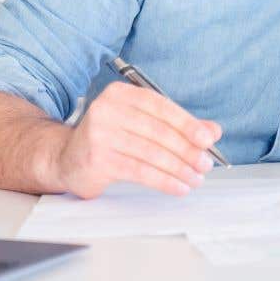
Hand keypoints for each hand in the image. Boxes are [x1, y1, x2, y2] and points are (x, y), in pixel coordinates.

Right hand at [50, 82, 221, 198]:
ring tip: (195, 178)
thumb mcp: (142, 125)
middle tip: (205, 164)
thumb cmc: (110, 139)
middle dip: (187, 150)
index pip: (161, 106)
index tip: (207, 139)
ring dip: (179, 168)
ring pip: (151, 153)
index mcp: (120, 94)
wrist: (67, 158)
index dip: (187, 123)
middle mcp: (107, 109)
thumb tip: (212, 131)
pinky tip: (179, 186)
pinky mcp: (97, 160)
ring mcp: (99, 134)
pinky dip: (164, 181)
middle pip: (158, 131)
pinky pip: (140, 171)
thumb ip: (177, 125)